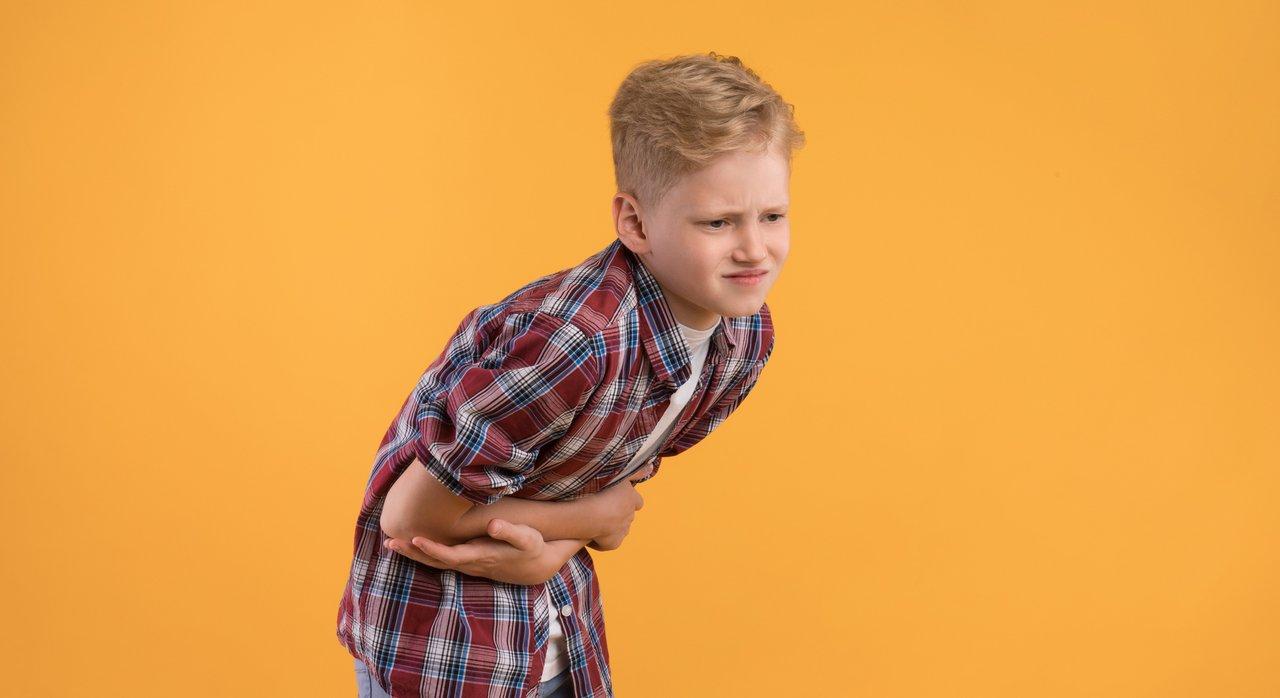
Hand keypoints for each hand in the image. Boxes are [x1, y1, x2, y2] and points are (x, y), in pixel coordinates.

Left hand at [382, 518, 551, 584]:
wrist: (536, 565)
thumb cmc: (531, 547)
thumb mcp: (526, 538)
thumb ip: (509, 531)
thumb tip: (494, 525)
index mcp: (480, 557)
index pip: (450, 555)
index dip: (432, 548)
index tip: (414, 539)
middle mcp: (470, 563)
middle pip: (435, 561)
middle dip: (412, 553)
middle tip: (389, 542)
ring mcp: (467, 564)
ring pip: (435, 561)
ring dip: (413, 554)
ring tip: (391, 543)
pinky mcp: (467, 561)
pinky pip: (440, 559)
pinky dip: (423, 553)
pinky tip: (410, 546)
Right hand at [585, 463, 649, 550]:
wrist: (588, 513)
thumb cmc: (599, 491)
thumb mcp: (619, 476)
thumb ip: (636, 472)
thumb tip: (651, 467)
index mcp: (632, 499)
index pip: (638, 502)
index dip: (628, 500)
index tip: (617, 498)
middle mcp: (630, 516)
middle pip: (628, 516)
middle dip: (619, 514)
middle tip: (603, 508)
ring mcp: (623, 531)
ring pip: (622, 530)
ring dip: (613, 527)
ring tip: (597, 521)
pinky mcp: (614, 543)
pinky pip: (611, 543)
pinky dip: (603, 540)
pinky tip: (592, 534)